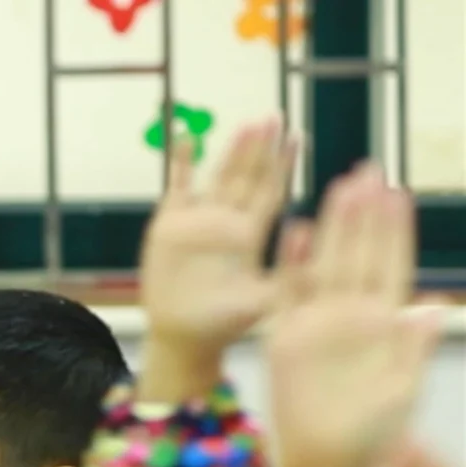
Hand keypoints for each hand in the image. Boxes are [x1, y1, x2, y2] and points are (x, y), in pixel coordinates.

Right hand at [135, 116, 296, 401]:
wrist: (184, 337)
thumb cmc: (226, 324)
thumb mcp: (263, 301)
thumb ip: (283, 277)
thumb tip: (308, 253)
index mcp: (250, 235)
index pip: (270, 192)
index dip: (283, 166)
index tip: (297, 138)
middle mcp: (226, 222)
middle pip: (247, 177)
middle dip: (260, 148)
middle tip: (274, 118)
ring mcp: (197, 222)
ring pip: (217, 177)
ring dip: (231, 151)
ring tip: (246, 125)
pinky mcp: (169, 227)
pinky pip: (177, 189)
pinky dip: (181, 164)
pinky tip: (188, 139)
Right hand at [265, 163, 443, 466]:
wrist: (326, 465)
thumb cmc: (372, 436)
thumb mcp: (402, 394)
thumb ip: (414, 351)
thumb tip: (431, 311)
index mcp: (386, 325)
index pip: (392, 267)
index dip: (396, 232)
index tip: (399, 194)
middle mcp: (354, 316)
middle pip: (361, 255)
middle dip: (366, 214)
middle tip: (370, 169)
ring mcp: (320, 324)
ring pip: (328, 264)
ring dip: (336, 226)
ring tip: (342, 185)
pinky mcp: (288, 339)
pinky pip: (288, 294)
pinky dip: (292, 264)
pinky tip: (298, 232)